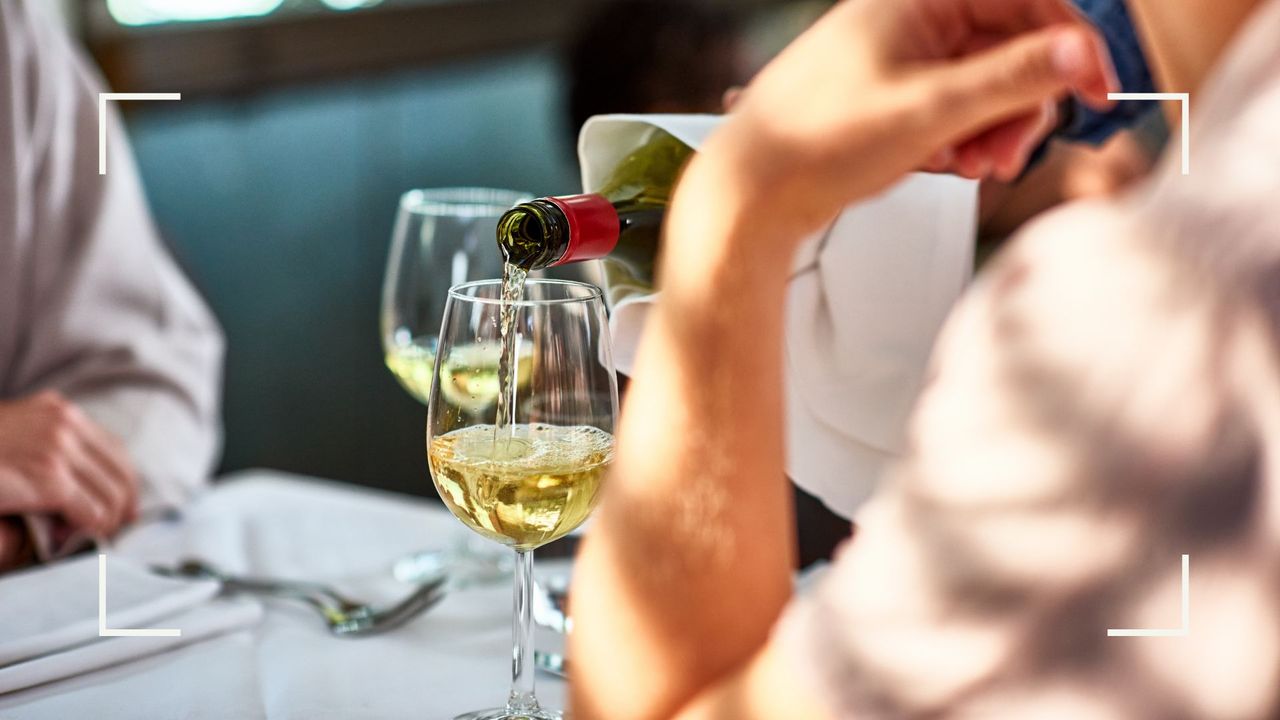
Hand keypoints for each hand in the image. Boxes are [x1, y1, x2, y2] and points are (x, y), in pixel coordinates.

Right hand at [0, 391, 137, 538]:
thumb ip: (46, 451)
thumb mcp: (13, 438)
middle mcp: (64, 422)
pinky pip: (90, 511)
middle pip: (120, 472)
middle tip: (110, 531)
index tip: (125, 508)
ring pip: (110, 495)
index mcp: (57, 410)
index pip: (114, 449)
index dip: (125, 482)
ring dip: (102, 523)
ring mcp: (57, 447)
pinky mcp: (48, 477)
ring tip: (82, 538)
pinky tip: (65, 539)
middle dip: (120, 507)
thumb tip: (85, 487)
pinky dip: (84, 530)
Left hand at [706, 0, 1117, 238]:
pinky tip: (949, 163)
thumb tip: (1079, 51)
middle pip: (1008, 45)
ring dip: (994, 126)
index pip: (1024, 0)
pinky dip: (963, 136)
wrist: (751, 194)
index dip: (1071, 46)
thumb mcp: (929, 110)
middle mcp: (908, 21)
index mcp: (916, 0)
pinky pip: (951, 107)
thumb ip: (1010, 78)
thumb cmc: (815, 142)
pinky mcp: (889, 98)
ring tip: (972, 165)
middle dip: (1021, 102)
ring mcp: (898, 60)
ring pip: (982, 82)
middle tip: (1012, 151)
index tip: (1099, 93)